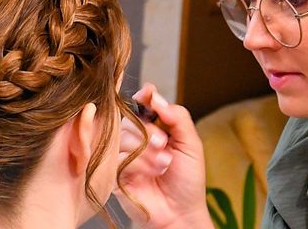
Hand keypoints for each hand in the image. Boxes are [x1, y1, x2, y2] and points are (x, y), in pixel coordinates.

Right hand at [115, 84, 213, 228]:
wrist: (181, 213)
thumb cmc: (188, 180)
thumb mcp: (191, 144)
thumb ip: (178, 117)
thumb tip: (157, 98)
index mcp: (157, 127)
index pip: (145, 104)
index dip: (145, 97)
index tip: (147, 95)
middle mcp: (139, 138)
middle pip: (131, 118)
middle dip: (149, 130)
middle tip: (164, 143)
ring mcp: (126, 154)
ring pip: (123, 137)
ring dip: (146, 150)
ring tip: (164, 165)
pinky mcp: (115, 172)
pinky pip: (117, 157)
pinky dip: (137, 163)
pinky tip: (152, 174)